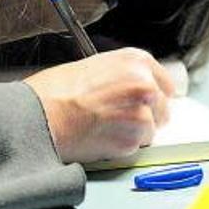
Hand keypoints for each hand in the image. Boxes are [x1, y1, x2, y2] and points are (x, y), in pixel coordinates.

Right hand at [23, 48, 174, 163]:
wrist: (43, 114)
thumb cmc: (56, 91)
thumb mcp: (95, 67)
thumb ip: (122, 77)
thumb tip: (132, 92)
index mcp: (136, 61)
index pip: (164, 83)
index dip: (155, 96)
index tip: (149, 103)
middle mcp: (144, 84)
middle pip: (162, 108)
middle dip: (146, 116)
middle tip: (119, 119)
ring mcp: (142, 112)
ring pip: (150, 130)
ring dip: (132, 133)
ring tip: (104, 126)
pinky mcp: (133, 138)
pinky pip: (135, 146)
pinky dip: (121, 146)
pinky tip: (100, 136)